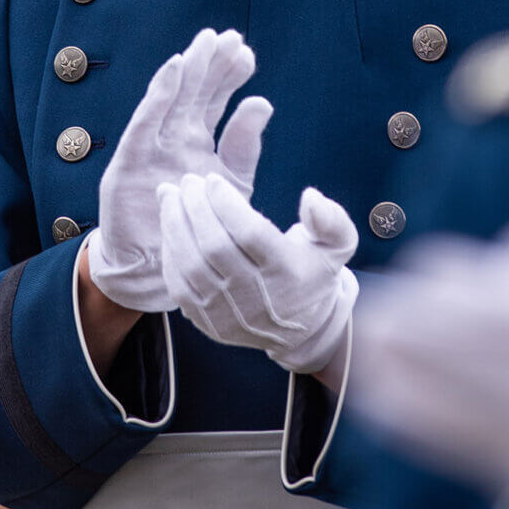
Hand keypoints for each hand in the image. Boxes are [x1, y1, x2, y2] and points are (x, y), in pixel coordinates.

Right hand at [88, 28, 272, 312]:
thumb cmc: (196, 227)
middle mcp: (174, 137)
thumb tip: (262, 102)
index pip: (215, 99)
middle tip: (229, 37)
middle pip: (194, 91)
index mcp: (199, 141)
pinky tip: (174, 69)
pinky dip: (159, 94)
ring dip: (188, 70)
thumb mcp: (232, 185)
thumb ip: (245, 146)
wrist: (157, 272)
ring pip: (171, 99)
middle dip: (210, 64)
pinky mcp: (130, 162)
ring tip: (206, 42)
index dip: (229, 76)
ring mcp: (150, 147)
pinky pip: (145, 122)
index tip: (247, 54)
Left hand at [158, 172, 358, 372]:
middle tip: (188, 181)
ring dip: (175, 226)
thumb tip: (311, 197)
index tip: (213, 178)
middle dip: (195, 208)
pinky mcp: (208, 324)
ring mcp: (229, 315)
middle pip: (215, 248)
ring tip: (170, 195)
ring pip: (191, 266)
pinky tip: (169, 225)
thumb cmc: (315, 273)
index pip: (250, 234)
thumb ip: (331, 219)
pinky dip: (170, 253)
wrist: (301, 330)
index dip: (226, 204)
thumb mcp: (338, 245)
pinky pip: (179, 287)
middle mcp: (256, 298)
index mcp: (287, 274)